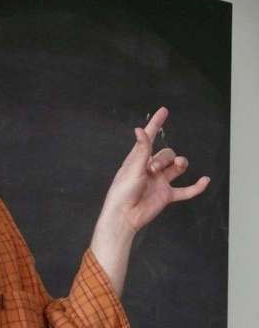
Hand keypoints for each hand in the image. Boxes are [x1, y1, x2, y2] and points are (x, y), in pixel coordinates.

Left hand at [100, 107, 209, 233]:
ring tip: (177, 166)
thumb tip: (139, 129)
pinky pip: (186, 191)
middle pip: (167, 154)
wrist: (124, 217)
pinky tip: (205, 181)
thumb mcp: (132, 168)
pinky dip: (196, 187)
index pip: (149, 138)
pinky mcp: (166, 196)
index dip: (156, 124)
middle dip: (164, 158)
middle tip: (152, 170)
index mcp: (138, 160)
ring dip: (180, 164)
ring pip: (177, 168)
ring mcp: (159, 182)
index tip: (163, 111)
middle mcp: (150, 170)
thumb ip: (141, 149)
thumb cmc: (122, 193)